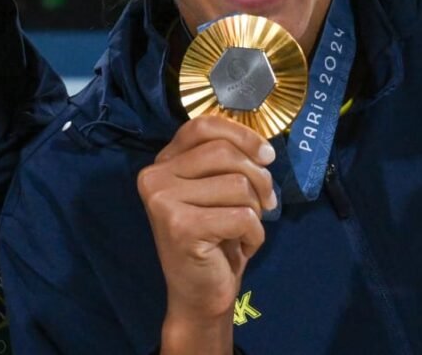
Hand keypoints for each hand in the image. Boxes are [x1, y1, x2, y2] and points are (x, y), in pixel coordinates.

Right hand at [138, 116, 276, 329]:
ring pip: (237, 184)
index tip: (267, 155)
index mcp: (163, 161)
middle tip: (266, 202)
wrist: (198, 295)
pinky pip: (241, 216)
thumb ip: (227, 161)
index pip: (203, 125)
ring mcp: (162, 201)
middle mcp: (154, 177)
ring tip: (245, 228)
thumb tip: (264, 149)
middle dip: (258, 177)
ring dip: (255, 210)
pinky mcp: (180, 227)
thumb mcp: (217, 190)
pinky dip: (254, 233)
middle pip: (224, 153)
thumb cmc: (214, 239)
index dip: (241, 134)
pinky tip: (241, 245)